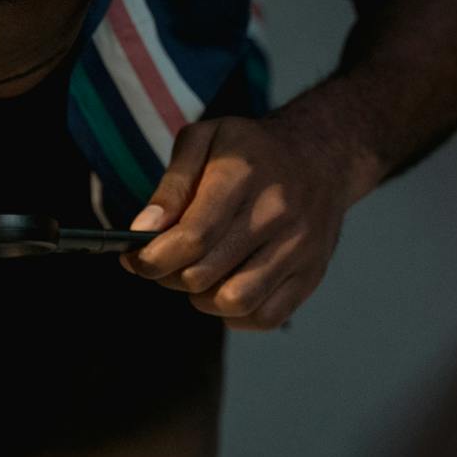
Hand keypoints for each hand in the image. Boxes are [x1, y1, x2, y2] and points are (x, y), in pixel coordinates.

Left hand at [120, 115, 373, 329]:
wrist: (321, 156)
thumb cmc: (251, 150)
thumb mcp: (204, 140)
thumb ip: (172, 185)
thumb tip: (143, 229)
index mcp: (244, 175)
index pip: (193, 236)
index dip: (154, 258)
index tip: (135, 259)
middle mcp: (277, 213)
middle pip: (205, 274)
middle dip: (170, 275)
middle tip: (165, 261)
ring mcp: (299, 247)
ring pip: (235, 302)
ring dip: (202, 298)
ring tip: (197, 274)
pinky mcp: (311, 273)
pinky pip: (264, 316)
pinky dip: (236, 314)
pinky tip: (227, 287)